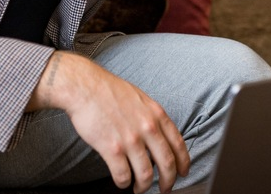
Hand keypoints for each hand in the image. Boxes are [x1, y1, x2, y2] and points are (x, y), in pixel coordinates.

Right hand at [26, 51, 189, 192]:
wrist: (86, 88)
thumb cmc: (111, 92)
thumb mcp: (142, 100)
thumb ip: (153, 117)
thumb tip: (160, 135)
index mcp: (157, 115)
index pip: (178, 144)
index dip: (183, 163)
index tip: (183, 172)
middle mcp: (148, 128)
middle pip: (167, 163)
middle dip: (168, 180)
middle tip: (165, 188)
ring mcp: (131, 139)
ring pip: (146, 174)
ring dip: (144, 186)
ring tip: (139, 188)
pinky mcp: (112, 149)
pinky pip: (123, 175)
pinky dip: (124, 183)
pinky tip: (122, 182)